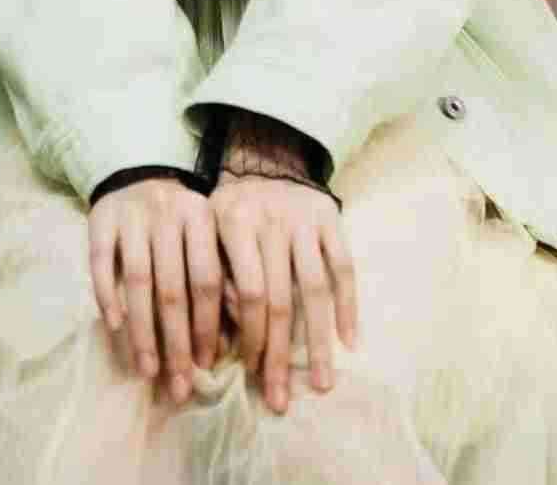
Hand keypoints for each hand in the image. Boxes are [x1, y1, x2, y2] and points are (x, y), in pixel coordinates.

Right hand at [87, 177, 223, 402]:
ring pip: (137, 280)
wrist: (137, 172)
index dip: (207, 325)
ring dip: (142, 331)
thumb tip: (230, 341)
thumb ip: (219, 279)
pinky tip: (115, 327)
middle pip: (172, 287)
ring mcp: (133, 214)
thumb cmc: (178, 221)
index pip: (207, 279)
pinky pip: (102, 262)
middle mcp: (169, 213)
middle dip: (175, 342)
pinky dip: (108, 295)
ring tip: (148, 370)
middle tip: (178, 385)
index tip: (206, 366)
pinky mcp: (101, 218)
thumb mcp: (206, 236)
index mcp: (202, 217)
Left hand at [210, 172, 357, 415]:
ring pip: (315, 291)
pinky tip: (348, 342)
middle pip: (279, 300)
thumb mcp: (208, 232)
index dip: (249, 337)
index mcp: (233, 220)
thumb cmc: (230, 208)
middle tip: (280, 400)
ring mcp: (305, 217)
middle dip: (278, 355)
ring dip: (317, 343)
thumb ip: (216, 278)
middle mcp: (271, 218)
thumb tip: (221, 343)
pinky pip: (343, 268)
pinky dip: (348, 306)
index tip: (249, 375)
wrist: (264, 156)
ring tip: (321, 384)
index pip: (245, 293)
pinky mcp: (332, 217)